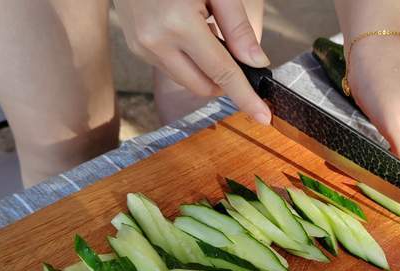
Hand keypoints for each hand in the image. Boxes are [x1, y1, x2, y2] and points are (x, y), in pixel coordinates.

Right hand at [114, 0, 271, 123]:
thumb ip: (238, 27)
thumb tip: (256, 62)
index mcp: (179, 24)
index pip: (223, 74)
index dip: (246, 98)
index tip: (263, 117)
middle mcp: (156, 42)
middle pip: (203, 86)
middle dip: (223, 80)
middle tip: (231, 50)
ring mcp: (142, 47)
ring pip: (186, 80)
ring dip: (203, 68)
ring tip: (202, 28)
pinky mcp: (135, 47)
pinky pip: (170, 67)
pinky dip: (186, 59)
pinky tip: (184, 29)